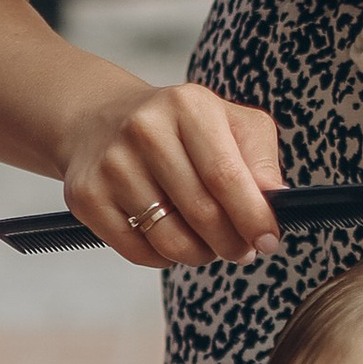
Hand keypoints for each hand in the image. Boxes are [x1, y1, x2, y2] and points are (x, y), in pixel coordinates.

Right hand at [56, 78, 285, 266]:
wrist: (101, 120)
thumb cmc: (178, 127)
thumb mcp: (228, 123)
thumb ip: (259, 157)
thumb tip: (275, 199)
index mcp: (187, 106)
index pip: (226, 175)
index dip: (253, 217)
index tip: (268, 241)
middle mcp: (144, 130)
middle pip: (201, 213)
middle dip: (231, 243)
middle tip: (241, 249)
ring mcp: (111, 164)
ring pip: (170, 240)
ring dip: (199, 254)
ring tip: (207, 243)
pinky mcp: (87, 196)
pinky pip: (138, 252)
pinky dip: (164, 257)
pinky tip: (170, 238)